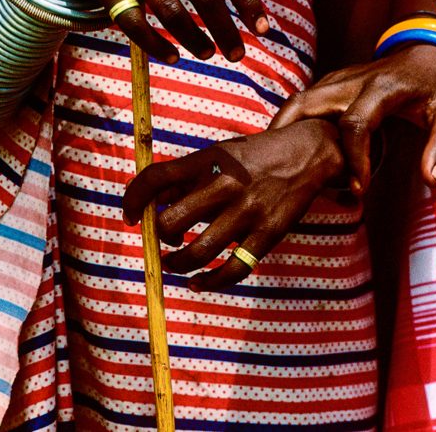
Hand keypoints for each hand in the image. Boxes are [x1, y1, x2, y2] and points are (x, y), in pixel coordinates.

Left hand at [122, 119, 343, 290]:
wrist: (308, 153)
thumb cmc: (255, 157)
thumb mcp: (220, 154)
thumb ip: (188, 178)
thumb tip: (152, 204)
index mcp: (208, 160)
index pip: (156, 178)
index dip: (133, 199)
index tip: (128, 215)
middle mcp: (225, 184)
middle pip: (171, 221)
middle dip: (159, 236)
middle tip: (164, 239)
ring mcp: (247, 211)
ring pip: (197, 251)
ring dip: (177, 264)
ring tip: (174, 263)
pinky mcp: (267, 234)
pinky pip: (231, 270)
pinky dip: (209, 282)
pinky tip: (199, 282)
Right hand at [270, 44, 435, 192]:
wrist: (433, 53)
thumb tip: (428, 181)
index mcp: (382, 87)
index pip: (355, 124)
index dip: (354, 160)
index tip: (360, 188)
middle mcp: (353, 79)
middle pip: (306, 104)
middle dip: (291, 137)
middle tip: (286, 174)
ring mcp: (339, 79)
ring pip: (298, 101)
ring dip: (285, 129)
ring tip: (277, 163)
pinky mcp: (333, 84)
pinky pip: (305, 103)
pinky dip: (293, 125)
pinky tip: (292, 150)